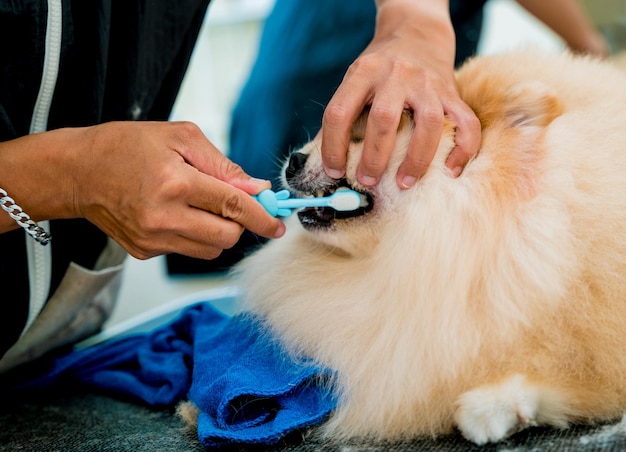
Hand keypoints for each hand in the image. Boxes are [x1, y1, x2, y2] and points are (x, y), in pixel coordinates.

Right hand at [71, 121, 284, 259]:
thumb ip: (223, 166)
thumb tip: (257, 189)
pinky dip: (194, 235)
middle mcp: (163, 217)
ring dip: (219, 231)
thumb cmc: (127, 146)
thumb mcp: (180, 138)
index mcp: (174, 183)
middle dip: (240, 223)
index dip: (262, 217)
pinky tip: (177, 214)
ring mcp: (152, 239)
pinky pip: (187, 251)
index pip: (233, 207)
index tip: (278, 224)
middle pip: (227, 236)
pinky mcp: (144, 252)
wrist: (78, 172)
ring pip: (210, 249)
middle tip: (233, 205)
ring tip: (201, 206)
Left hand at [321, 0, 480, 188]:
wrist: (417, 31)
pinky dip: (463, 150)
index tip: (334, 171)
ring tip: (405, 183)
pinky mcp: (452, 92)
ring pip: (428, 123)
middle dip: (374, 158)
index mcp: (364, 72)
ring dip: (416, 159)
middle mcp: (396, 74)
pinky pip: (466, 122)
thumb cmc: (380, 66)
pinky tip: (451, 171)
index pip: (340, 112)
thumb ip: (341, 114)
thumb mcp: (354, 79)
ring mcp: (428, 82)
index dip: (333, 147)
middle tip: (367, 181)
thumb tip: (325, 159)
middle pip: (384, 119)